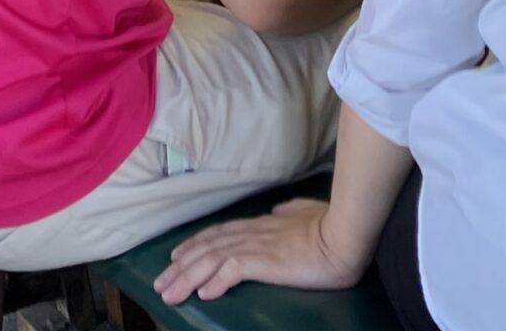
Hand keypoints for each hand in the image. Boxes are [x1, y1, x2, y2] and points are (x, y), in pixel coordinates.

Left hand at [156, 199, 362, 304]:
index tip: (175, 257)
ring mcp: (257, 245)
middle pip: (206, 247)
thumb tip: (278, 210)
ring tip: (169, 294)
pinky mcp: (265, 260)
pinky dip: (215, 280)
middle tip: (160, 282)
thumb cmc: (330, 224)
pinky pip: (232, 270)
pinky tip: (203, 294)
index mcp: (261, 223)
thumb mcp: (305, 212)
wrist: (345, 234)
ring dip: (187, 277)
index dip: (194, 244)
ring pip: (211, 259)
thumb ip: (289, 211)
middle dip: (180, 266)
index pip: (218, 233)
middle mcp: (252, 232)